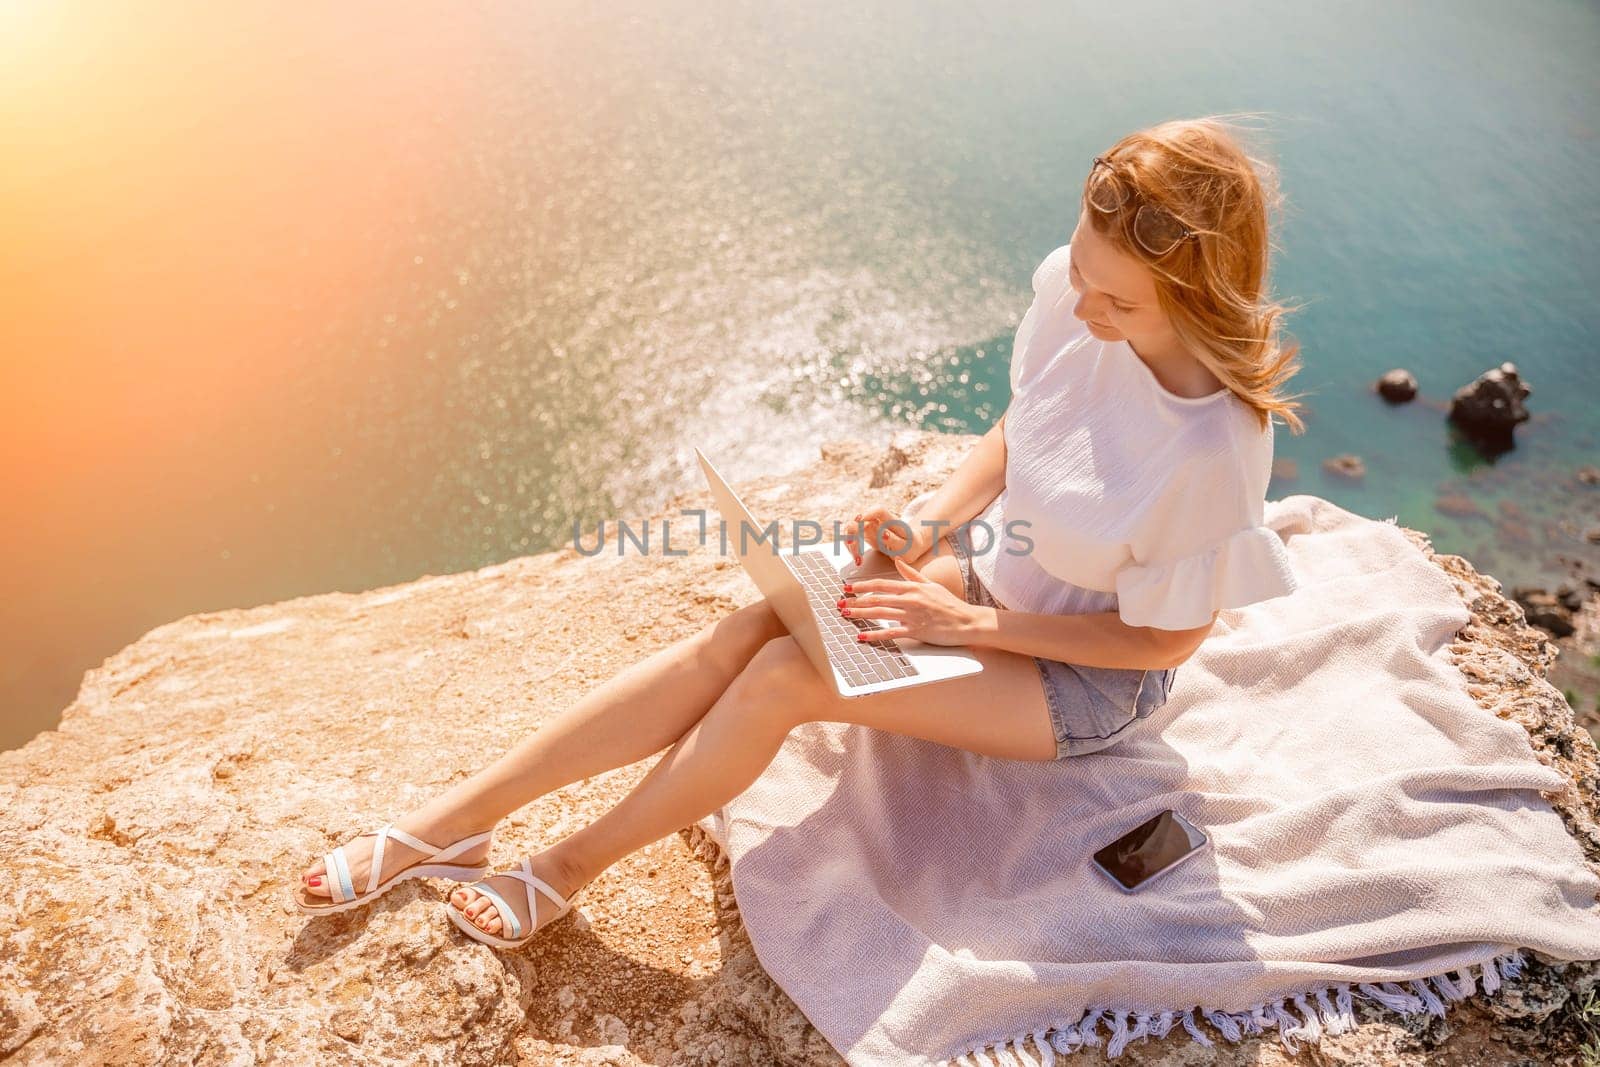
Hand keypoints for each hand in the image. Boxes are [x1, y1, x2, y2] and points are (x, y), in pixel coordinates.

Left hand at [838, 556, 982, 645]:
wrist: (967, 621)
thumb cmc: (950, 603)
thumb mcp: (931, 584)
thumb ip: (912, 574)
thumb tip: (898, 561)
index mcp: (913, 587)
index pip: (882, 584)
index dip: (863, 586)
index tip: (849, 587)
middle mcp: (910, 600)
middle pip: (877, 599)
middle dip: (856, 601)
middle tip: (839, 603)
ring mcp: (913, 616)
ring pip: (881, 614)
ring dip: (861, 614)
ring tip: (845, 614)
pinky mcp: (917, 631)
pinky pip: (891, 633)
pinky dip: (875, 635)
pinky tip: (862, 636)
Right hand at [839, 506, 926, 567]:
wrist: (909, 544)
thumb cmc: (910, 545)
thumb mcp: (908, 547)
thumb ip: (895, 541)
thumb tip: (883, 534)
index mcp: (892, 520)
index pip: (879, 511)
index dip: (869, 513)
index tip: (861, 521)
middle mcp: (878, 520)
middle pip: (859, 519)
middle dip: (852, 533)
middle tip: (853, 547)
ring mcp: (869, 526)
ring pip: (851, 528)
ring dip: (851, 544)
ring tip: (858, 560)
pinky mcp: (864, 533)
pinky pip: (852, 537)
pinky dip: (851, 549)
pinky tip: (858, 559)